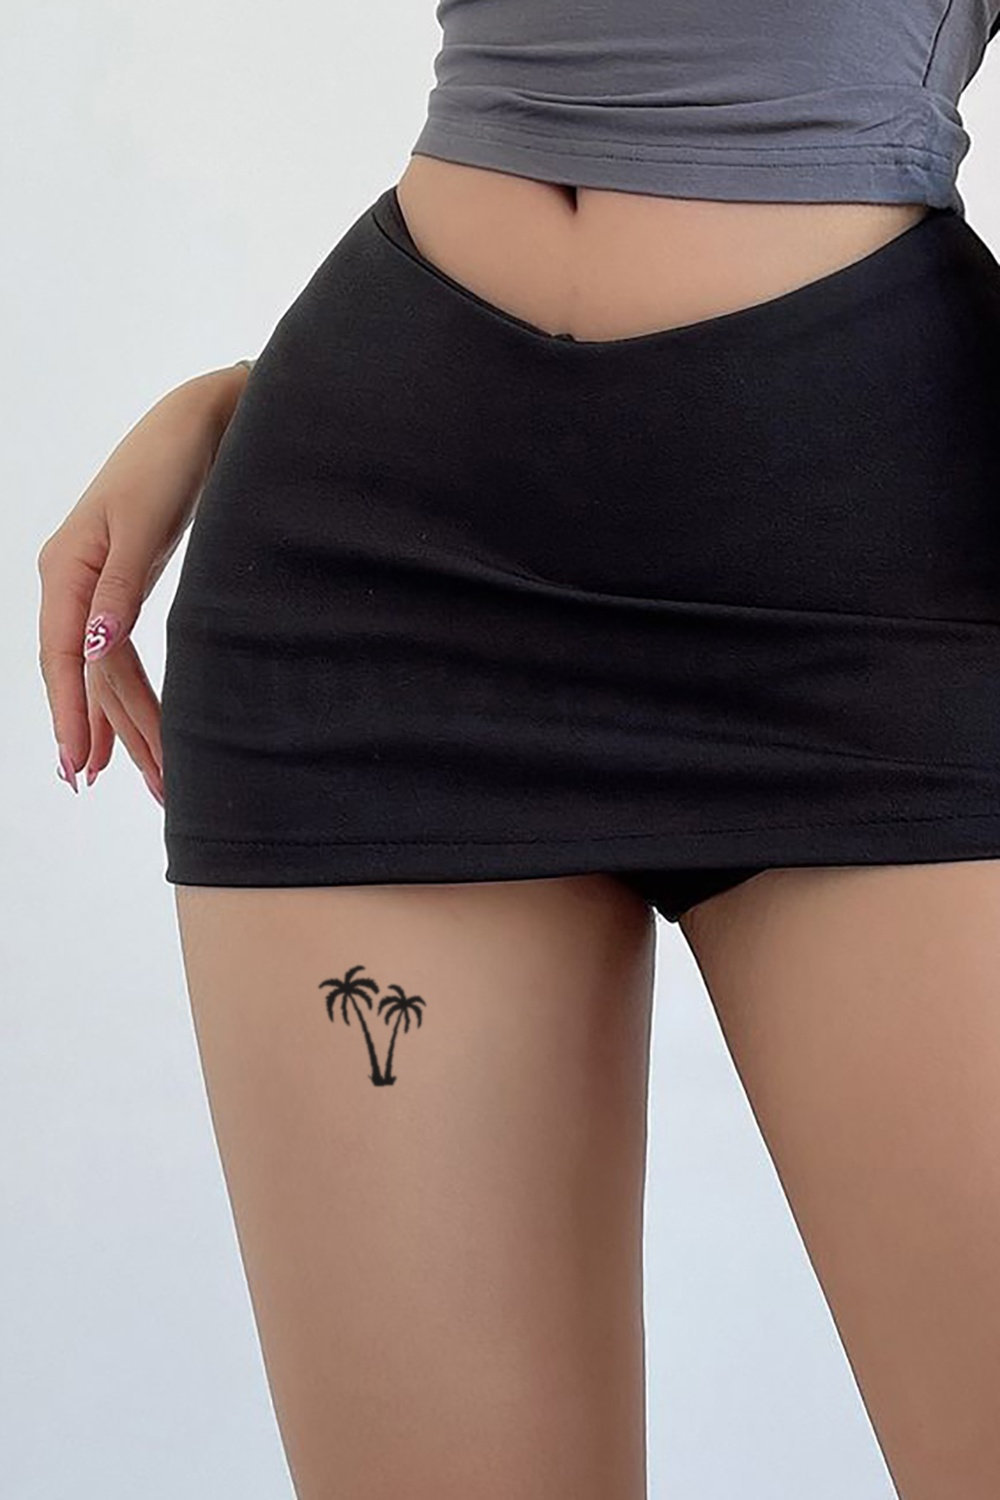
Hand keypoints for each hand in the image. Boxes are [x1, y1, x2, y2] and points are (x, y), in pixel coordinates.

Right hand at [37, 362, 251, 803]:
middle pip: (85, 673)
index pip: (65, 656)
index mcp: (67, 567)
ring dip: (120, 724)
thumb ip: (120, 587)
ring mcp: (95, 587)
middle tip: (119, 787)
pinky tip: (124, 731)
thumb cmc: (169, 460)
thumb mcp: (144, 522)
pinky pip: (117, 655)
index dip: (71, 712)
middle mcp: (73, 582)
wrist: (201, 422)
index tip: (78, 763)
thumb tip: (95, 647)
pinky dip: (123, 695)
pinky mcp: (122, 588)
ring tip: (140, 779)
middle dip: (103, 732)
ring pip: (103, 670)